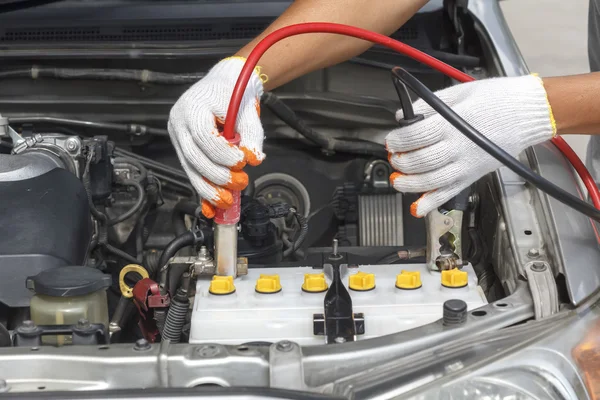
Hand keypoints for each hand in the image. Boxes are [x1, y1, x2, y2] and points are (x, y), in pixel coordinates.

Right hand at [168, 57, 264, 217]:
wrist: (224, 84)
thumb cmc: (234, 94)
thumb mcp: (247, 111)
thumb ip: (251, 135)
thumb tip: (253, 159)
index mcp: (193, 106)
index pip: (203, 135)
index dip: (222, 153)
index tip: (241, 162)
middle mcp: (179, 121)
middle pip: (194, 156)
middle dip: (217, 176)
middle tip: (239, 183)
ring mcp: (178, 136)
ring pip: (190, 168)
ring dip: (208, 188)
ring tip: (226, 201)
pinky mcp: (182, 148)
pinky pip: (191, 171)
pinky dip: (202, 189)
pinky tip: (209, 207)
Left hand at [385, 74, 555, 216]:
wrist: (526, 113)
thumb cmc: (497, 99)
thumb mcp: (459, 93)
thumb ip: (429, 104)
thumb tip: (405, 115)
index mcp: (453, 124)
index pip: (416, 136)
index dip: (398, 140)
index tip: (391, 141)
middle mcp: (459, 147)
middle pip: (421, 161)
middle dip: (401, 161)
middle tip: (394, 157)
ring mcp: (466, 165)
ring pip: (431, 182)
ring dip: (410, 184)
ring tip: (398, 180)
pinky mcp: (472, 175)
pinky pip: (449, 193)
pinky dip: (432, 203)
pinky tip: (418, 207)